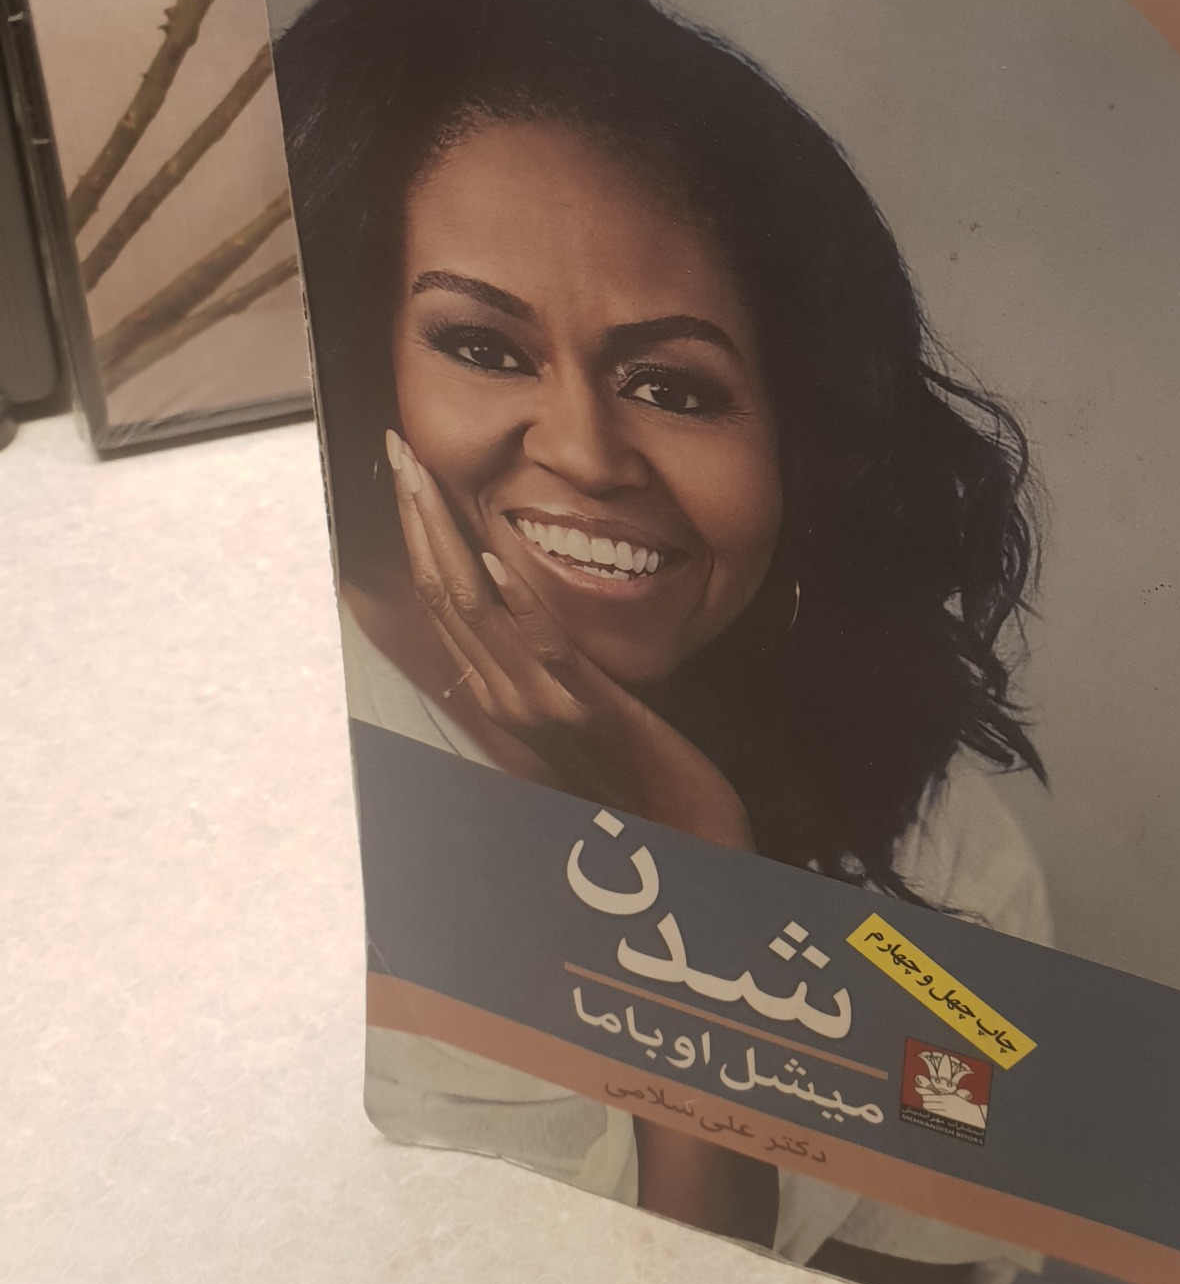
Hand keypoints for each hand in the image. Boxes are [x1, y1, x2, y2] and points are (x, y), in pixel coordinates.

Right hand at [386, 431, 753, 852]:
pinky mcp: (590, 709)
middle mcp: (504, 698)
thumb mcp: (571, 702)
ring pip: (475, 610)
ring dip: (446, 538)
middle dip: (417, 518)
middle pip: (443, 594)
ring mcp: (542, 706)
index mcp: (498, 691)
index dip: (417, 532)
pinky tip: (493, 552)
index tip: (404, 471)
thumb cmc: (630, 766)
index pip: (441, 599)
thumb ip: (537, 655)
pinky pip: (543, 646)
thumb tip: (513, 596)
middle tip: (397, 452)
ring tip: (425, 482)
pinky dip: (514, 596)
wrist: (679, 831)